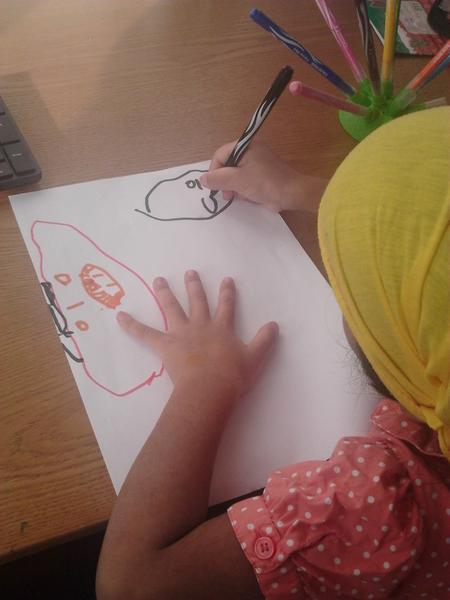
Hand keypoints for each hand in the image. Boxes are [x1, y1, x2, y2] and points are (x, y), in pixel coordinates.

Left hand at [117, 270, 277, 396]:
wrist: (212, 388)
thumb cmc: (233, 376)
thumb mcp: (255, 358)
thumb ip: (264, 341)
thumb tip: (274, 324)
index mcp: (222, 329)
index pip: (226, 306)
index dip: (227, 293)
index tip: (226, 279)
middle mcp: (201, 325)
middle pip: (197, 301)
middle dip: (194, 286)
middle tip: (190, 272)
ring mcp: (182, 334)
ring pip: (172, 308)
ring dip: (165, 293)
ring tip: (158, 279)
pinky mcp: (166, 345)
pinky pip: (145, 334)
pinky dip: (131, 325)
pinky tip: (119, 316)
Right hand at [199, 140, 323, 212]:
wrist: (292, 193)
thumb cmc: (265, 183)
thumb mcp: (238, 181)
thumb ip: (218, 179)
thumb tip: (202, 179)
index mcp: (246, 146)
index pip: (220, 155)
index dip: (214, 171)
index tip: (215, 187)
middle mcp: (251, 151)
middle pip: (227, 165)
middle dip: (225, 181)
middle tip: (227, 195)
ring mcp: (257, 163)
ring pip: (236, 175)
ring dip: (235, 187)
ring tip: (239, 197)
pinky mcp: (262, 174)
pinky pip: (246, 180)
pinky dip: (244, 189)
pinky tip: (249, 197)